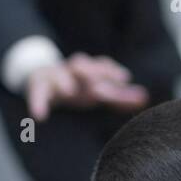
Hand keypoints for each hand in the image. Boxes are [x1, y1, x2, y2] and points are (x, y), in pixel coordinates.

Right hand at [26, 53, 149, 120]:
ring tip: (68, 91)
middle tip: (98, 86)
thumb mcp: (97, 90)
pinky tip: (40, 116)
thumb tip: (144, 98)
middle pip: (79, 64)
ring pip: (57, 74)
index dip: (110, 70)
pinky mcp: (37, 86)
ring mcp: (53, 77)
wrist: (41, 77)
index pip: (101, 65)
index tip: (123, 78)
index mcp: (88, 70)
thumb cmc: (76, 86)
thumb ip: (120, 96)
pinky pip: (36, 92)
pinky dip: (37, 102)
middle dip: (89, 72)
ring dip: (62, 80)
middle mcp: (71, 71)